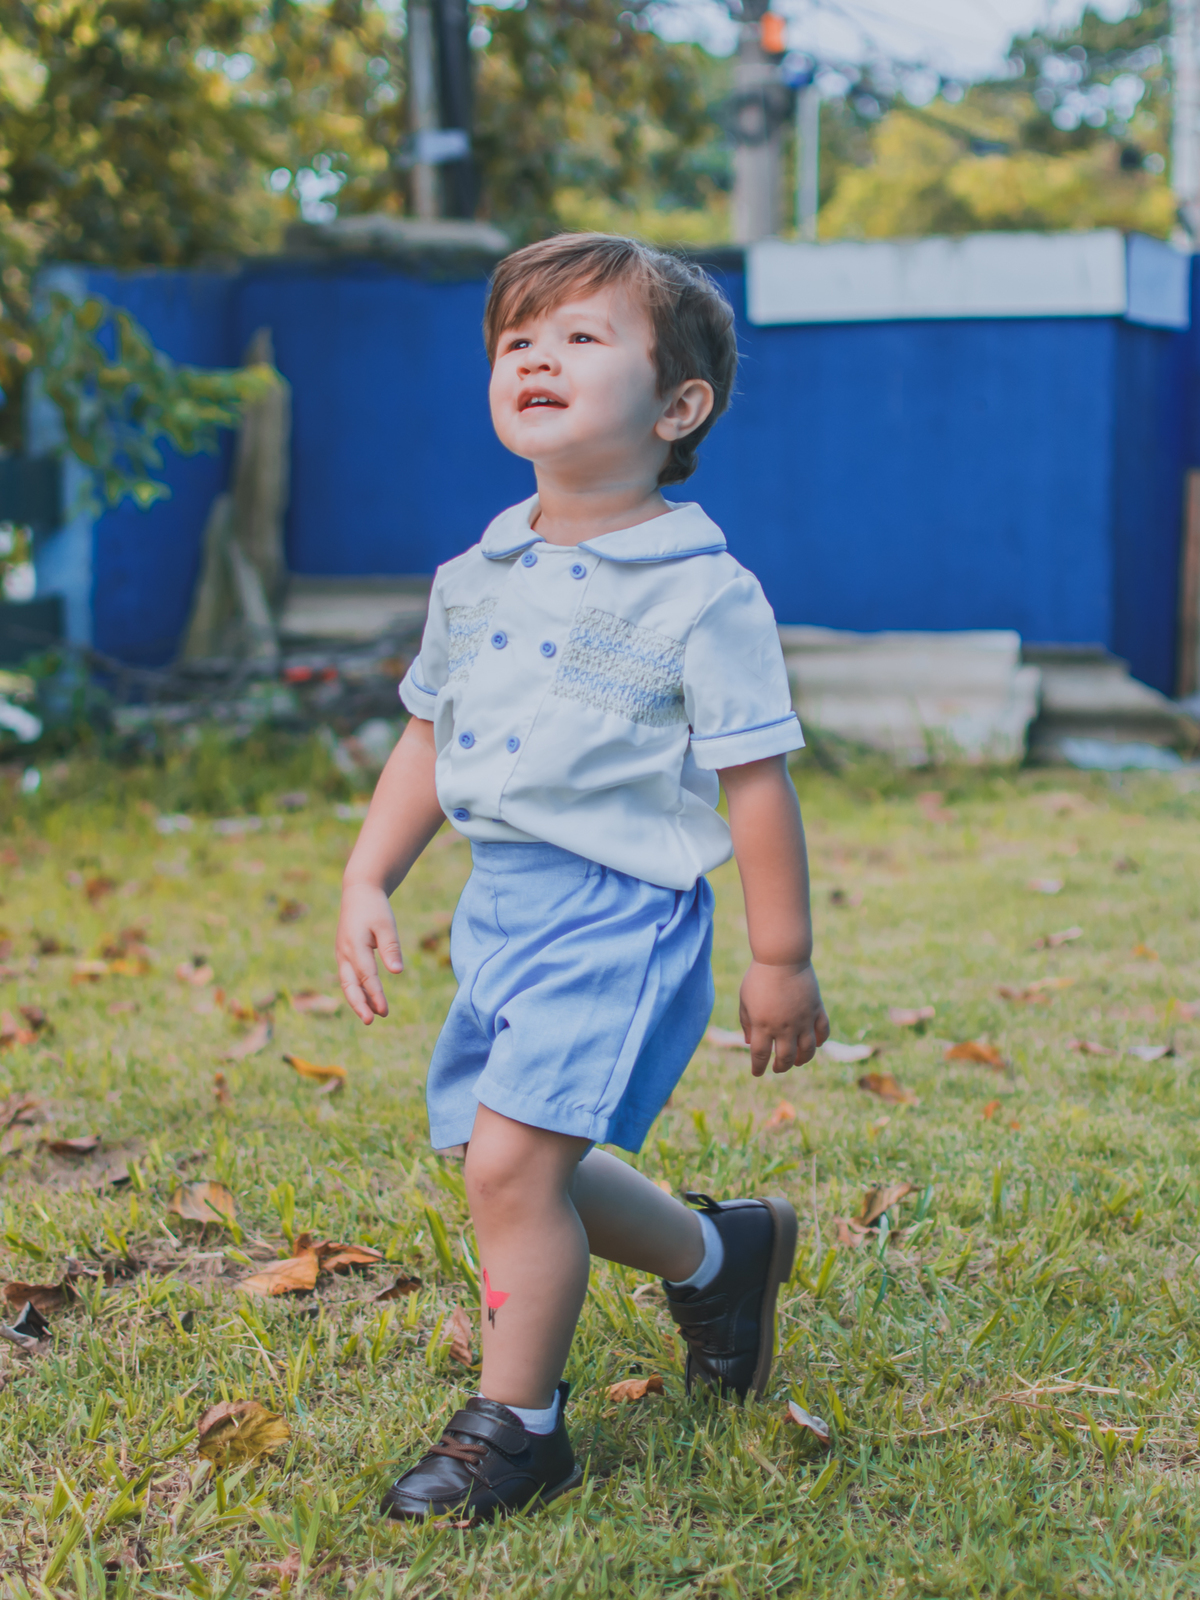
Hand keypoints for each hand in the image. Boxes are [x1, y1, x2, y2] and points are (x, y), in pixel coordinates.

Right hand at [336, 882, 403, 1024]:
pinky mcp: (344, 954)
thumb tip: (397, 972)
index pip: (367, 975)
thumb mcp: (386, 925)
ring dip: (358, 1000)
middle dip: (359, 1004)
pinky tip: (368, 1001)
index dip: (375, 994)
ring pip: (347, 983)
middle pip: (349, 984)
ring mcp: (342, 954)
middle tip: (370, 1022)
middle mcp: (344, 952)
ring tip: (372, 1016)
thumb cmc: (375, 908)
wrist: (359, 892)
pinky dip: (356, 990)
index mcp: (355, 945)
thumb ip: (391, 948)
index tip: (384, 1011)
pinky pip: (348, 977)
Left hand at [738, 960, 829, 1077]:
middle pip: (785, 1057)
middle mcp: (783, 1026)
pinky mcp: (816, 1009)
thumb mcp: (745, 1000)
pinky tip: (816, 1044)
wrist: (781, 958)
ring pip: (807, 1051)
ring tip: (797, 1062)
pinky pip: (823, 1031)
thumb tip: (749, 1043)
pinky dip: (821, 1041)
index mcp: (762, 1024)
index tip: (757, 1073)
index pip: (760, 1055)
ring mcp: (802, 1019)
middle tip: (778, 1068)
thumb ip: (747, 1023)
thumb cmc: (759, 977)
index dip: (758, 1068)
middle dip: (781, 1067)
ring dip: (802, 1060)